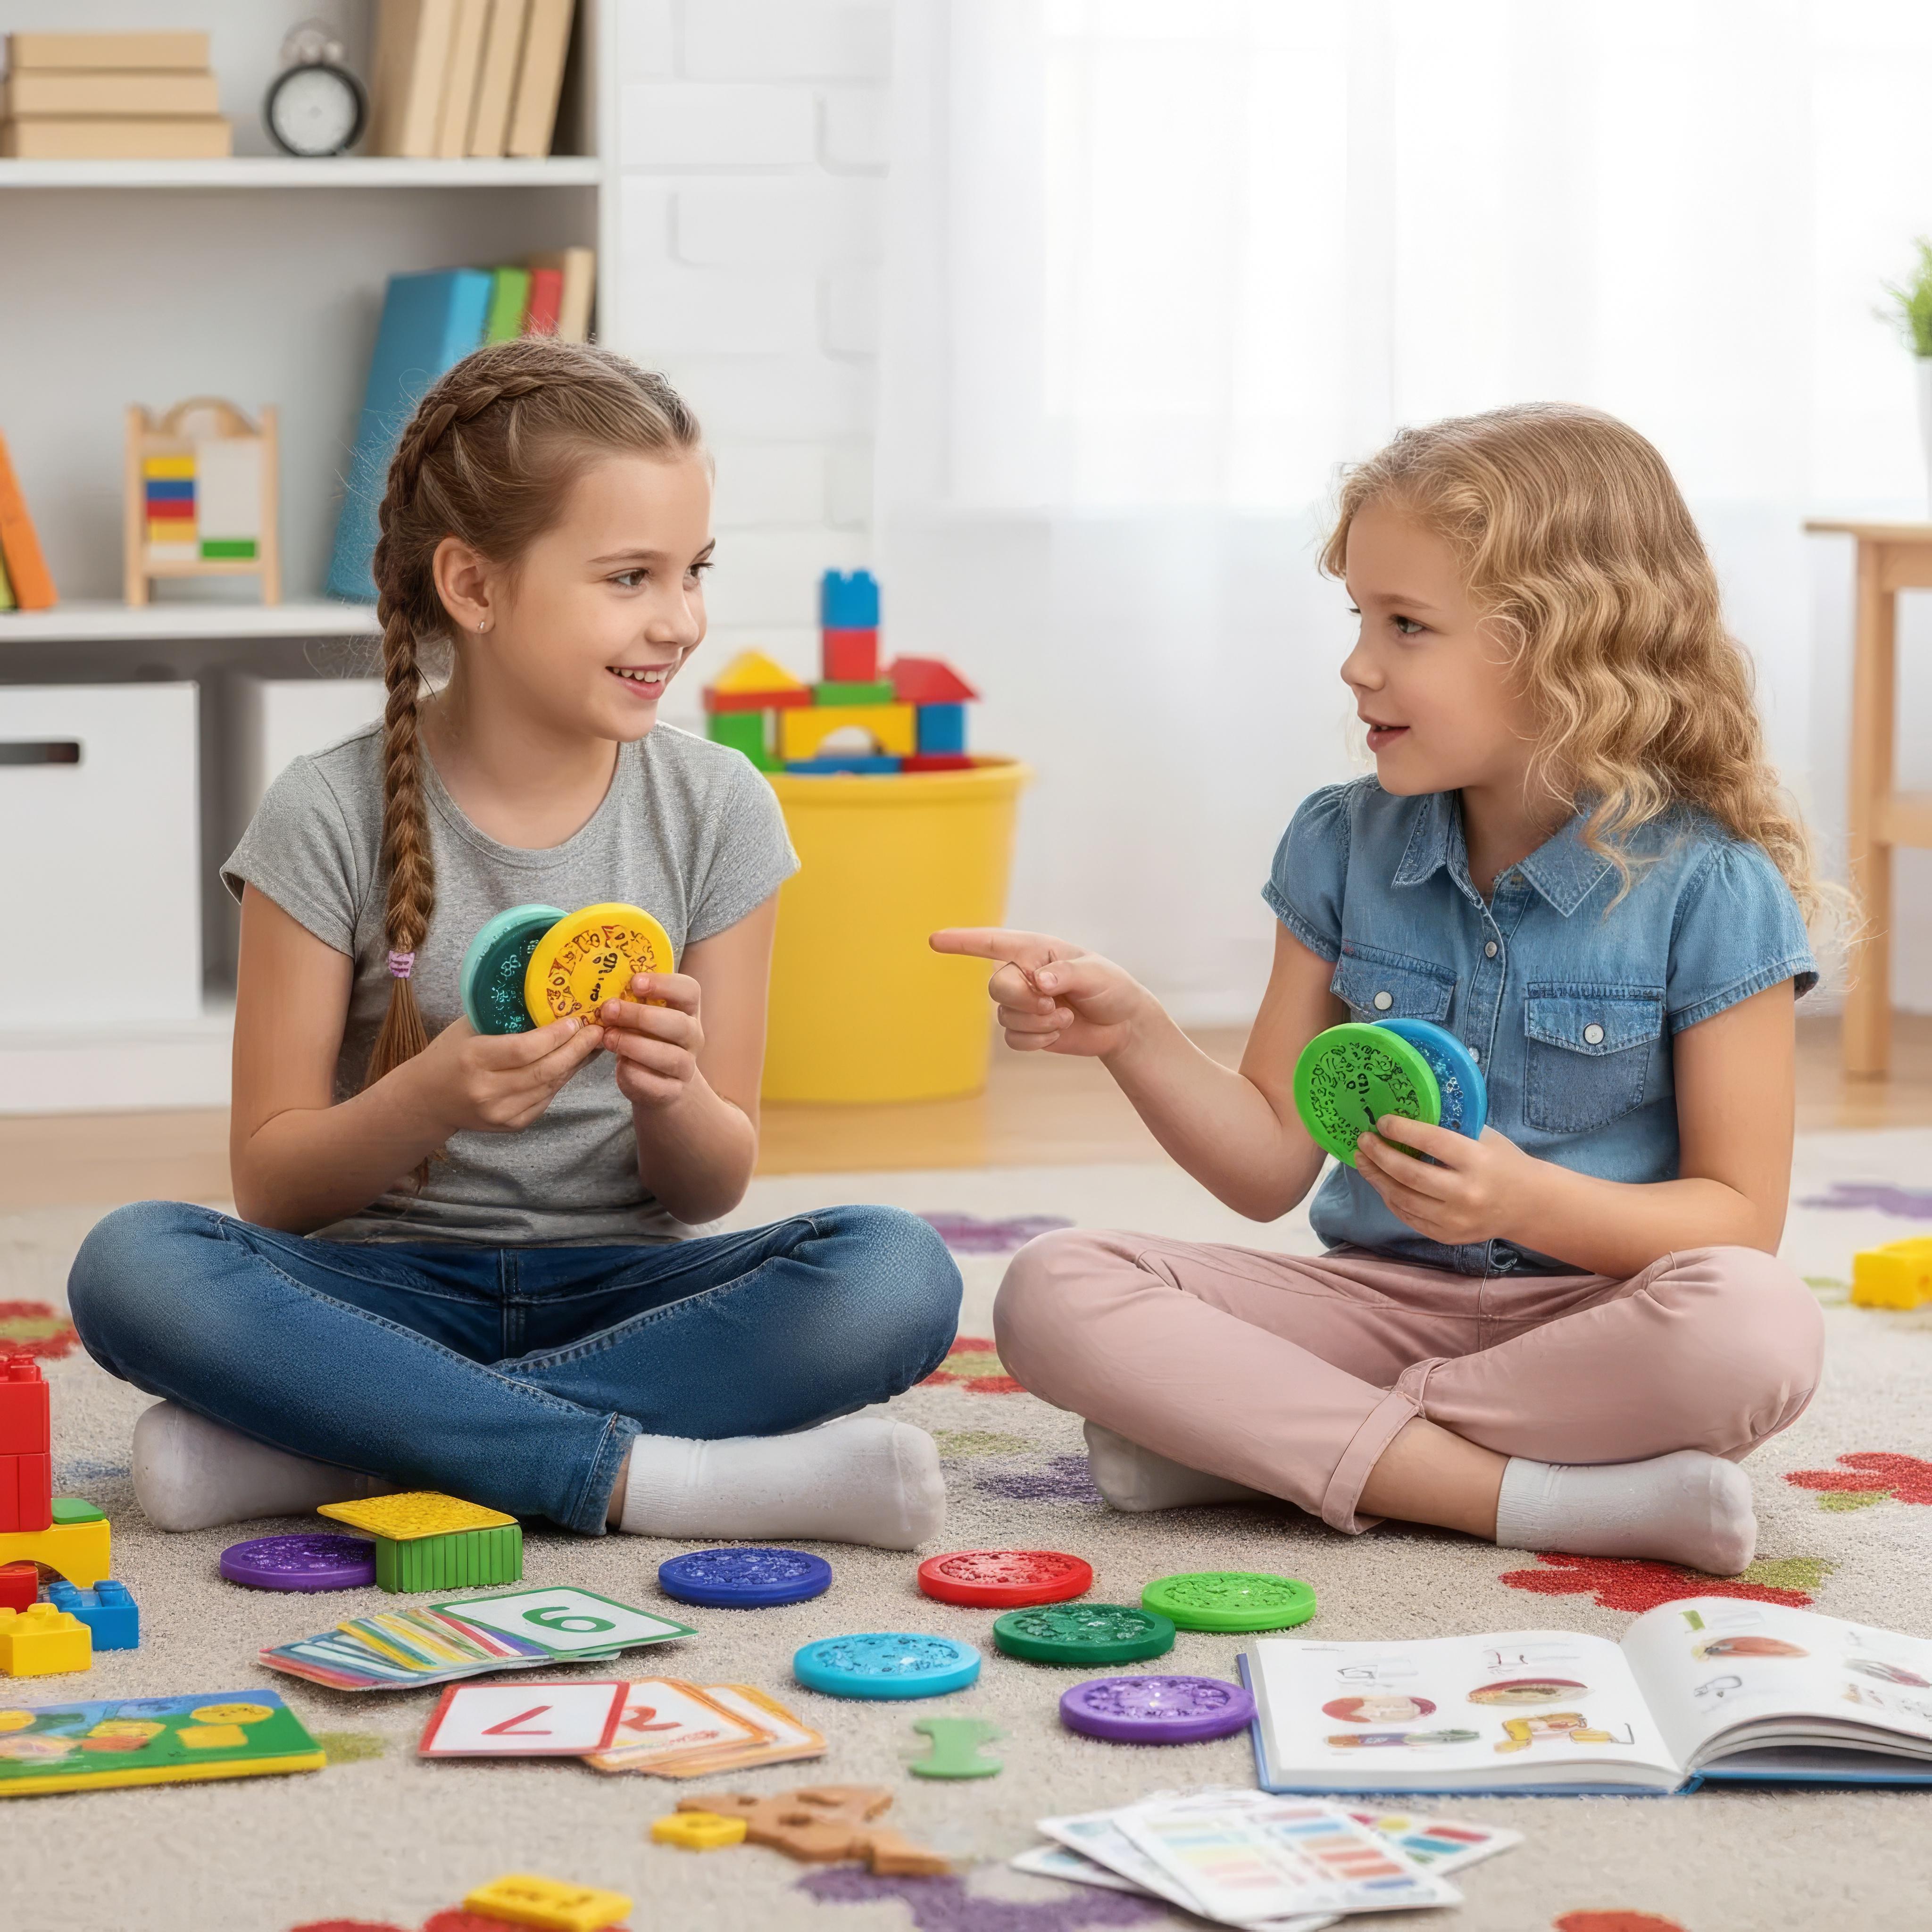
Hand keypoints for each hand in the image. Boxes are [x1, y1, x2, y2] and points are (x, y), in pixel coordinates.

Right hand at [411, 1013, 603, 1135]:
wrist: (427, 1100)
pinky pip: (546, 1100)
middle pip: (544, 1070)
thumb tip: (551, 1001)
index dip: (555, 1036)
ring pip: (549, 1086)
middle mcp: (487, 1091)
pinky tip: (572, 1064)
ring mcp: (500, 1113)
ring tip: (591, 1045)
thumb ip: (504, 1018)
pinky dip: (561, 1080)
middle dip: (576, 1050)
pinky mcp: (511, 1125)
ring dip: (574, 1065)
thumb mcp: (468, 1028)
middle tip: (596, 1031)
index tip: (576, 1020)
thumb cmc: (449, 1054)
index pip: (524, 1049)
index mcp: (473, 1060)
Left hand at [599, 971, 704, 1110]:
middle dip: (641, 1016)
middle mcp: (693, 1037)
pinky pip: (656, 1085)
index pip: (689, 990)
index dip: (664, 984)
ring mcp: (686, 1066)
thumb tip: (598, 986)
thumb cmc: (646, 1038)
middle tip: (609, 1010)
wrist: (659, 1081)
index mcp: (687, 1010)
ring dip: (634, 1045)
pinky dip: (634, 1074)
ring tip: (607, 1038)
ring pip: (669, 1056)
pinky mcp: (673, 1092)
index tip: (635, 982)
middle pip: (679, 1024)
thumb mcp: (642, 1016)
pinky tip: (619, 1064)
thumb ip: (631, 1002)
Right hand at [928, 927, 1150, 1056]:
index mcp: (1036, 950)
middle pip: (997, 986)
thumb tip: (1040, 981)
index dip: (963, 942)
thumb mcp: (1096, 974)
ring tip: (1065, 1016)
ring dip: (1037, 1023)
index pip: (993, 943)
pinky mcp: (1025, 1029)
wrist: (1121, 1024)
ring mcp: (1022, 1002)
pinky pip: (1013, 1039)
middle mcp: (1023, 973)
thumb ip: (1067, 974)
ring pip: (1005, 1016)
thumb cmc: (1111, 988)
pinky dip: (1036, 1040)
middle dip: (1024, 1000)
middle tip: (1053, 1003)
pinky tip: (1058, 1031)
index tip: (934, 940)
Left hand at [1354, 1118, 1539, 1246]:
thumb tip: (1407, 1114)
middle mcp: (1465, 1194)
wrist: (1529, 1205)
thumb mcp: (1485, 1138)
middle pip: (1409, 1174)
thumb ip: (1450, 1129)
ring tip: (1363, 1160)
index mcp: (1478, 1162)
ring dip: (1377, 1178)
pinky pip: (1408, 1217)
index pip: (1432, 1142)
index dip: (1402, 1130)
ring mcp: (1455, 1220)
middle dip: (1380, 1155)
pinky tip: (1381, 1182)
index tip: (1382, 1121)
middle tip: (1363, 1140)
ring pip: (1403, 1199)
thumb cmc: (1504, 1163)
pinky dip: (1390, 1198)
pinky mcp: (1447, 1236)